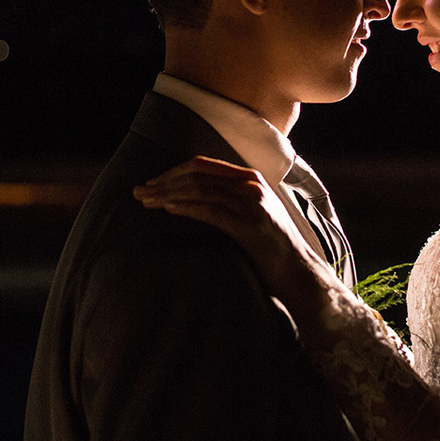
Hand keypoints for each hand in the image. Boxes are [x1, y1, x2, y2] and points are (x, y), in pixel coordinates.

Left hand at [133, 156, 333, 301]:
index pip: (203, 165)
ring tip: (146, 202)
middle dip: (164, 181)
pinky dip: (185, 208)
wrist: (301, 275)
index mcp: (251, 179)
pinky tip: (167, 210)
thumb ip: (229, 202)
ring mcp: (253, 204)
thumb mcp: (251, 217)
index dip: (173, 172)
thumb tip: (191, 199)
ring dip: (168, 194)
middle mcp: (252, 186)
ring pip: (200, 189)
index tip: (150, 184)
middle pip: (197, 173)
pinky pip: (210, 211)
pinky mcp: (251, 227)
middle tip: (139, 192)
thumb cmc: (271, 251)